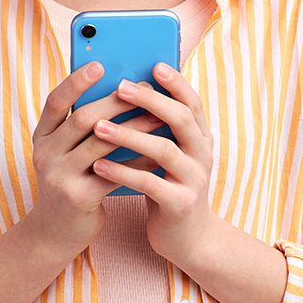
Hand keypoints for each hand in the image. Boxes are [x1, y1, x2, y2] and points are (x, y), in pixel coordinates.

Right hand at [26, 61, 166, 256]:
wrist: (56, 232)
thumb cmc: (71, 180)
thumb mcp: (67, 151)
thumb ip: (83, 126)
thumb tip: (123, 90)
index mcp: (42, 136)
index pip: (55, 101)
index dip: (76, 82)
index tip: (99, 64)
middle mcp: (45, 153)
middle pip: (82, 118)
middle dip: (117, 101)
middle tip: (146, 89)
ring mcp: (59, 177)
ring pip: (102, 143)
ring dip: (134, 127)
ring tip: (159, 116)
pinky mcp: (78, 198)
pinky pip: (115, 172)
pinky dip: (137, 160)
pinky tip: (157, 152)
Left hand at [89, 62, 217, 263]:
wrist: (187, 237)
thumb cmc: (169, 185)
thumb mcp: (169, 153)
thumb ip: (157, 128)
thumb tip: (126, 91)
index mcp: (201, 138)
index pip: (193, 103)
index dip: (176, 83)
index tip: (154, 65)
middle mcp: (202, 154)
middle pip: (181, 119)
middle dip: (150, 101)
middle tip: (120, 87)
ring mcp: (194, 180)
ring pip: (164, 151)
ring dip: (130, 136)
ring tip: (99, 127)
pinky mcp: (180, 204)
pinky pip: (150, 184)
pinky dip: (124, 173)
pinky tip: (99, 166)